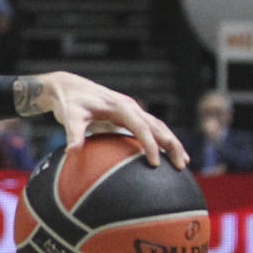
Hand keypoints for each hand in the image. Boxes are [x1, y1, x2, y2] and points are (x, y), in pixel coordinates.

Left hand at [16, 71, 187, 167]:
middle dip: (171, 145)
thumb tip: (71, 153)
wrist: (69, 87)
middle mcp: (131, 107)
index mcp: (120, 106)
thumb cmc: (70, 103)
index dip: (149, 145)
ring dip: (171, 143)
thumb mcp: (70, 117)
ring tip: (183, 163)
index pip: (141, 127)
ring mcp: (132, 111)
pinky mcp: (129, 116)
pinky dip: (161, 141)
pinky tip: (165, 156)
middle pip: (158, 126)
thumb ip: (73, 134)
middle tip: (181, 165)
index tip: (155, 163)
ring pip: (159, 127)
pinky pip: (150, 129)